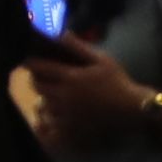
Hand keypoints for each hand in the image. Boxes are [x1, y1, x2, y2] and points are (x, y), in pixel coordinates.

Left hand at [21, 52, 150, 143]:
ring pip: (42, 104)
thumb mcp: (101, 59)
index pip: (39, 67)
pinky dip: (50, 115)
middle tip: (42, 75)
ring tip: (52, 91)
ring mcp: (66, 114)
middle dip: (36, 78)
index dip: (30, 62)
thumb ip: (78, 46)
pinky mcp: (70, 128)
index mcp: (70, 77)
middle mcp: (64, 96)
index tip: (30, 59)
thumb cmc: (118, 82)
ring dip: (43, 96)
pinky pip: (51, 122)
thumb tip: (60, 33)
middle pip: (37, 86)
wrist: (131, 110)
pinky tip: (59, 110)